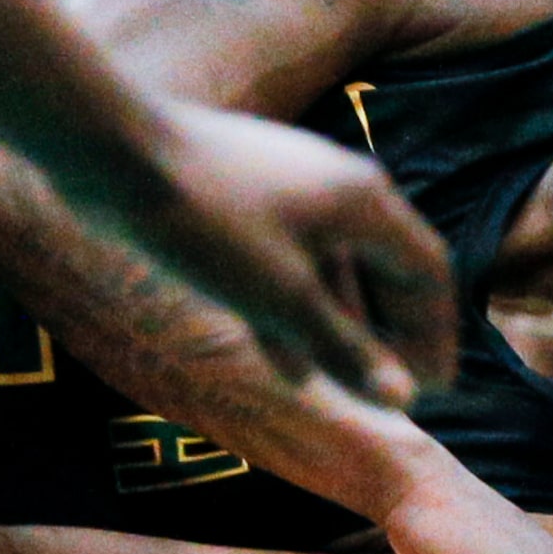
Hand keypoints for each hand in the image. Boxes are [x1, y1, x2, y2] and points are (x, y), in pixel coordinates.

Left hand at [138, 103, 456, 408]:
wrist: (117, 155)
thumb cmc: (210, 224)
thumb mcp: (283, 298)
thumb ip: (345, 349)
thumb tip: (402, 398)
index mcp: (364, 203)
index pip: (428, 270)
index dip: (435, 334)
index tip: (432, 388)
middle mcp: (337, 189)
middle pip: (385, 268)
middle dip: (390, 334)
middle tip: (391, 390)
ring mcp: (289, 191)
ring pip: (333, 269)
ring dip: (342, 328)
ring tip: (342, 385)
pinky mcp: (244, 200)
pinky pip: (289, 262)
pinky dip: (296, 309)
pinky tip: (287, 363)